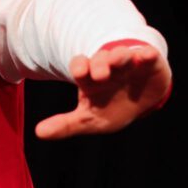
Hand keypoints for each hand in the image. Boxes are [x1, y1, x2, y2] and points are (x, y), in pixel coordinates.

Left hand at [34, 45, 171, 138]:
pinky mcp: (149, 63)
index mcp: (91, 77)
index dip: (79, 67)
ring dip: (120, 56)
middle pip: (100, 59)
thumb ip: (65, 124)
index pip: (80, 66)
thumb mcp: (89, 119)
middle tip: (100, 76)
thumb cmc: (112, 107)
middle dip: (99, 64)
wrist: (143, 101)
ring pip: (122, 55)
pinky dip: (146, 54)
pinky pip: (147, 54)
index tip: (80, 73)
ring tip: (120, 61)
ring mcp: (129, 63)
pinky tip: (145, 56)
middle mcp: (108, 66)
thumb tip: (39, 132)